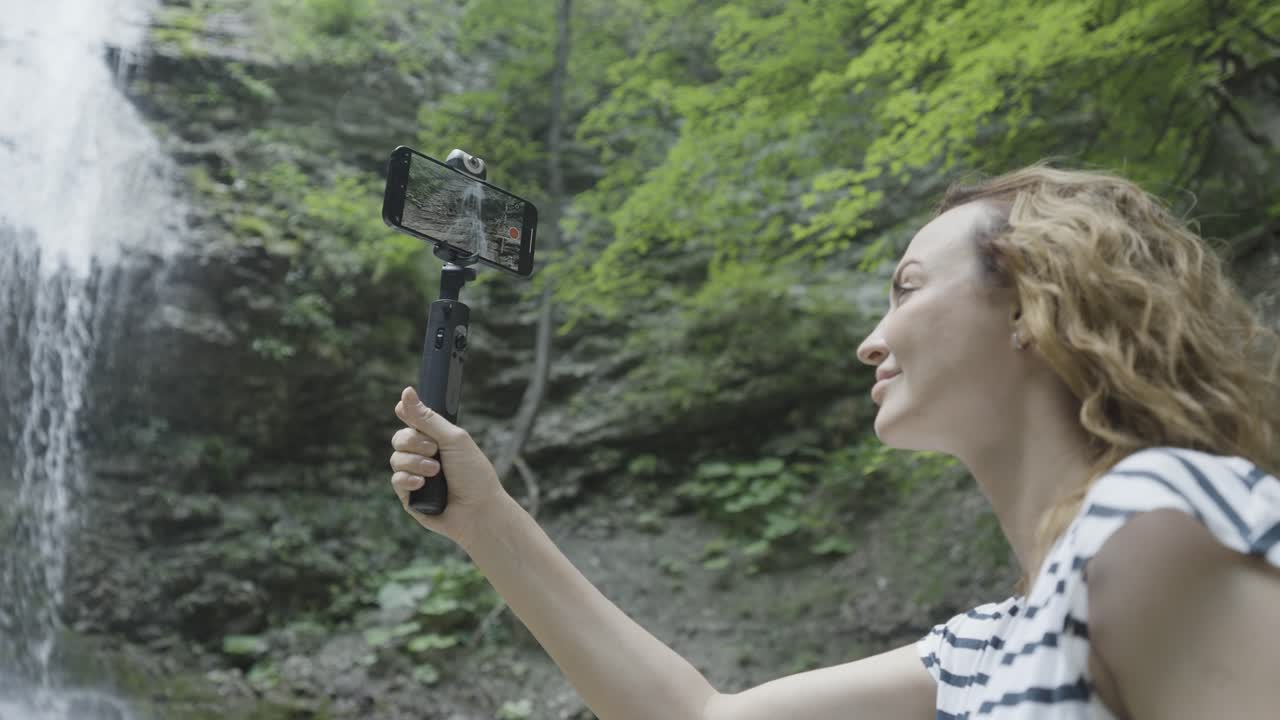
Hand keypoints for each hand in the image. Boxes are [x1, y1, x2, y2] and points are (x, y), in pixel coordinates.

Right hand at [390, 386, 508, 546]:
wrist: (479, 510)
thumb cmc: (474, 474)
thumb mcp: (453, 439)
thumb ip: (427, 418)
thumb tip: (406, 392)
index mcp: (437, 440)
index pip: (412, 421)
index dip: (406, 414)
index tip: (403, 409)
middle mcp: (424, 456)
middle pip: (399, 438)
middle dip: (414, 442)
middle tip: (435, 450)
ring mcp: (415, 476)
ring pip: (395, 459)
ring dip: (415, 462)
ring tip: (435, 471)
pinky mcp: (409, 497)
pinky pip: (396, 480)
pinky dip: (408, 479)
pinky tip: (422, 484)